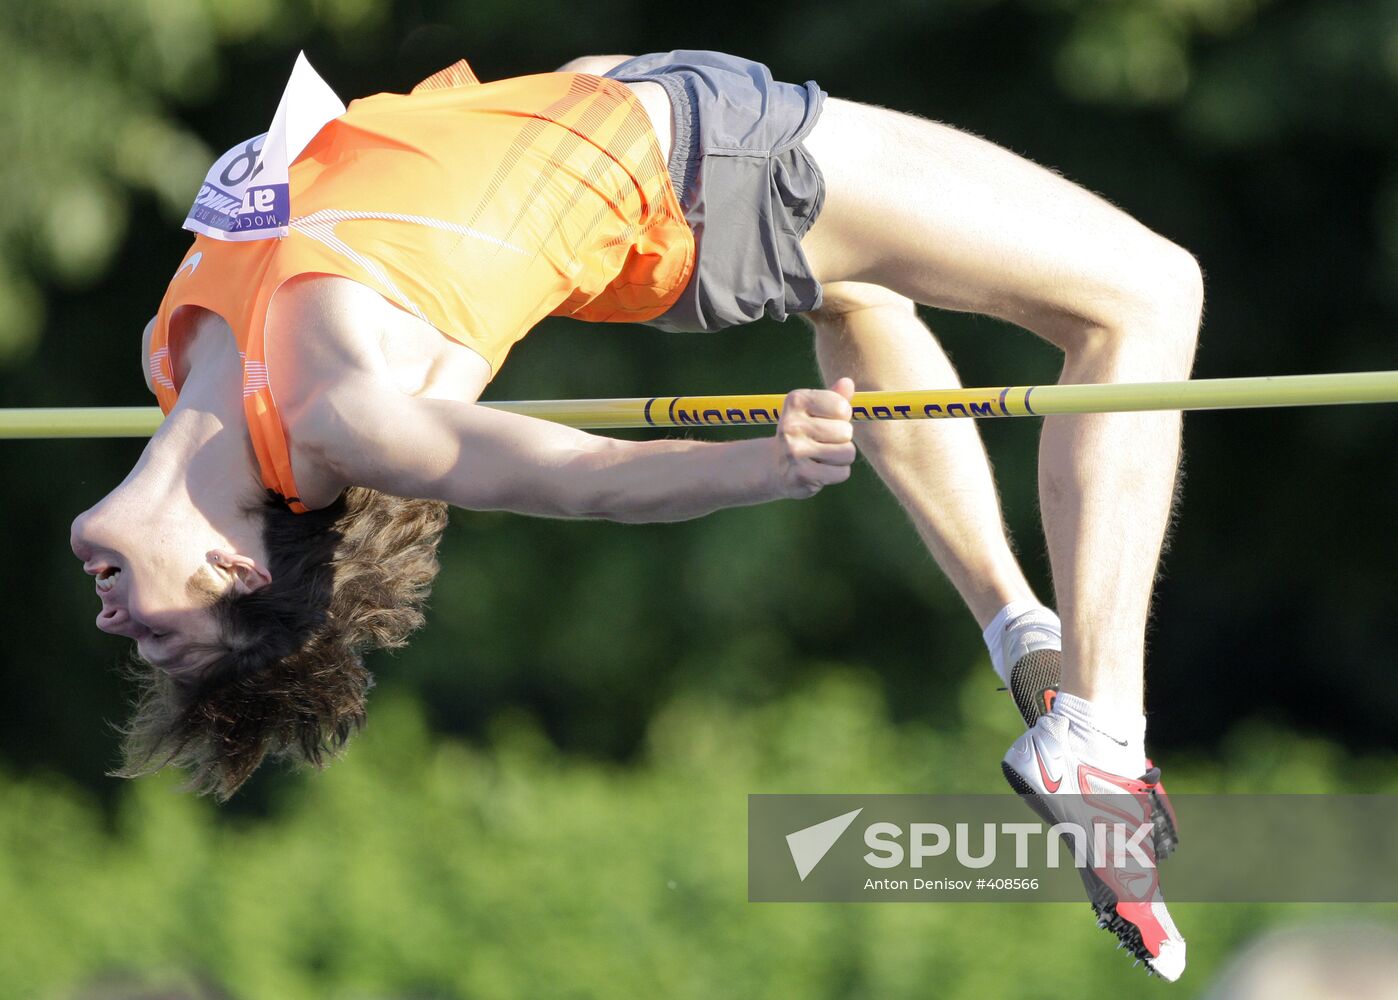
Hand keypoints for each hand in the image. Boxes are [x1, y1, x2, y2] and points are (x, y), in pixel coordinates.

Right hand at [771, 377, 857, 498]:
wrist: (776, 466)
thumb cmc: (804, 432)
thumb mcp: (816, 410)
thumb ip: (835, 397)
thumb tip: (848, 382)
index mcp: (796, 401)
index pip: (842, 407)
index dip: (842, 416)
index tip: (825, 421)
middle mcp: (791, 424)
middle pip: (846, 431)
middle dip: (842, 439)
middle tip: (822, 442)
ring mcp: (794, 451)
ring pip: (847, 453)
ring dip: (841, 457)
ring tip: (822, 456)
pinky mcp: (802, 475)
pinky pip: (842, 472)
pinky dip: (837, 473)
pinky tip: (820, 470)